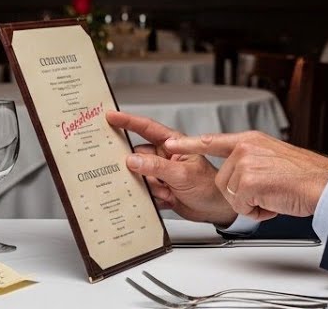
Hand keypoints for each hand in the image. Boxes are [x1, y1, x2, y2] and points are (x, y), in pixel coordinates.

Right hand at [106, 111, 236, 225]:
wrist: (217, 211)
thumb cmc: (209, 187)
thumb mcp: (182, 174)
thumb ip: (156, 167)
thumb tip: (132, 160)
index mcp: (172, 144)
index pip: (146, 128)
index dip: (127, 121)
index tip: (110, 116)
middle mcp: (164, 156)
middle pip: (138, 156)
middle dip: (140, 169)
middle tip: (148, 176)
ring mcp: (160, 173)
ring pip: (139, 175)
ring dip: (150, 186)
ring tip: (167, 192)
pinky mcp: (158, 189)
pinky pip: (143, 190)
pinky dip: (151, 197)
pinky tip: (166, 199)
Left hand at [164, 131, 327, 220]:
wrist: (324, 184)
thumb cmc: (304, 176)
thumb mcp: (273, 157)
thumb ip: (252, 160)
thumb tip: (240, 174)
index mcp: (250, 141)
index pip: (213, 141)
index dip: (190, 144)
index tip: (171, 144)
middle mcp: (245, 148)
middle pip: (222, 181)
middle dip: (241, 194)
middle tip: (266, 192)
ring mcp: (246, 163)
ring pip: (231, 195)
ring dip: (250, 203)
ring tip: (272, 195)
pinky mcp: (249, 181)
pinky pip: (242, 206)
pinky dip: (257, 211)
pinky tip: (273, 202)